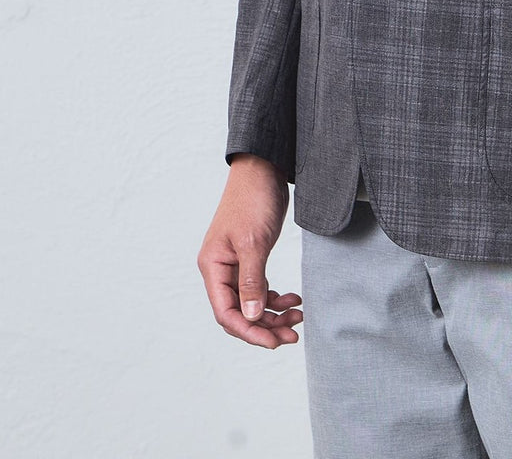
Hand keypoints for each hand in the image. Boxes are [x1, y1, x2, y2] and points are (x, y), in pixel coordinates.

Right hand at [197, 154, 302, 348]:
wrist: (263, 169)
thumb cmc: (253, 200)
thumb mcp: (253, 242)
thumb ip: (251, 281)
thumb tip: (250, 317)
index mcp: (213, 267)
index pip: (226, 313)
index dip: (249, 331)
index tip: (275, 342)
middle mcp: (221, 270)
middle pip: (239, 313)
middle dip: (265, 327)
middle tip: (293, 336)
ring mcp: (236, 265)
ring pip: (252, 303)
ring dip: (274, 314)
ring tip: (299, 317)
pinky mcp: (251, 258)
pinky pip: (260, 289)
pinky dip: (277, 298)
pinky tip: (294, 299)